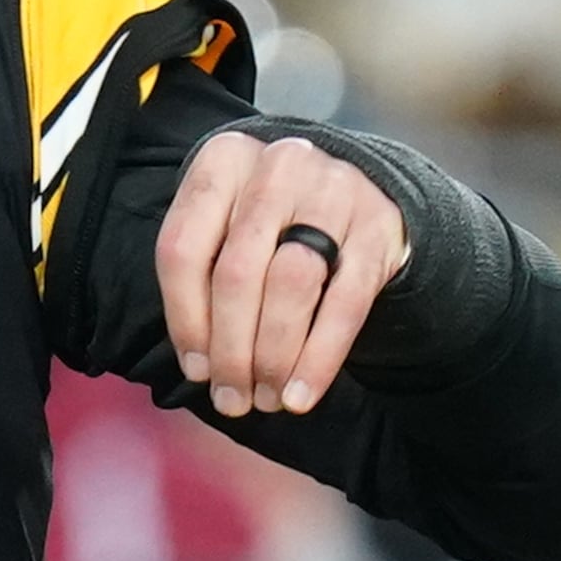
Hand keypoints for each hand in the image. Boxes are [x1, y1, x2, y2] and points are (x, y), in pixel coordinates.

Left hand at [156, 128, 413, 419]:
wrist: (360, 187)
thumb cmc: (272, 218)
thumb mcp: (227, 221)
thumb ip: (204, 275)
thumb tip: (202, 366)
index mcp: (222, 161)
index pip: (183, 249)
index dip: (183, 319)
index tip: (195, 369)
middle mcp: (276, 166)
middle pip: (237, 273)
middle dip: (230, 350)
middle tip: (231, 400)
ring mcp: (332, 190)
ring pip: (290, 286)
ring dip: (272, 355)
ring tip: (265, 399)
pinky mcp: (378, 225)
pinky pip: (346, 302)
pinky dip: (319, 357)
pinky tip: (301, 395)